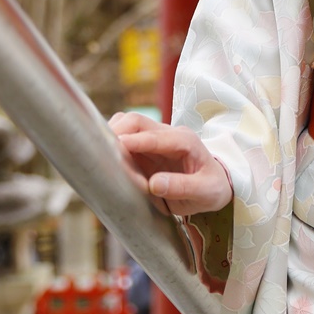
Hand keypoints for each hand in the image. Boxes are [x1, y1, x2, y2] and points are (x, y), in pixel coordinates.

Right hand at [108, 112, 233, 216]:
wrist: (214, 185)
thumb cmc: (211, 188)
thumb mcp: (205, 192)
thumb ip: (182, 187)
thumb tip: (154, 184)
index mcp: (185, 141)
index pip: (155, 137)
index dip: (134, 142)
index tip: (115, 148)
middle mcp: (168, 135)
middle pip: (136, 122)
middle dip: (117, 132)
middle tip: (99, 152)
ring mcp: (154, 140)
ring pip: (126, 127)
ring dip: (110, 137)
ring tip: (98, 156)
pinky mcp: (144, 150)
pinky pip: (123, 140)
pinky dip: (111, 146)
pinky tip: (104, 160)